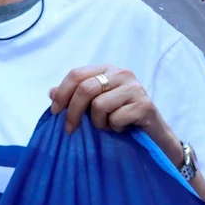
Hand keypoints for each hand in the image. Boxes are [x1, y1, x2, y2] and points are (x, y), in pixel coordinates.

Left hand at [49, 64, 167, 138]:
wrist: (154, 134)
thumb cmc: (121, 117)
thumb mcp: (95, 105)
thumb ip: (75, 97)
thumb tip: (51, 92)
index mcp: (108, 69)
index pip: (77, 74)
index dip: (62, 93)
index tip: (55, 112)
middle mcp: (122, 73)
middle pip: (86, 88)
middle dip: (73, 112)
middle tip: (70, 129)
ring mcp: (135, 88)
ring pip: (99, 105)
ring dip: (99, 123)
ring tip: (108, 125)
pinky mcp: (144, 105)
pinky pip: (116, 118)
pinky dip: (115, 128)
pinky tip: (123, 127)